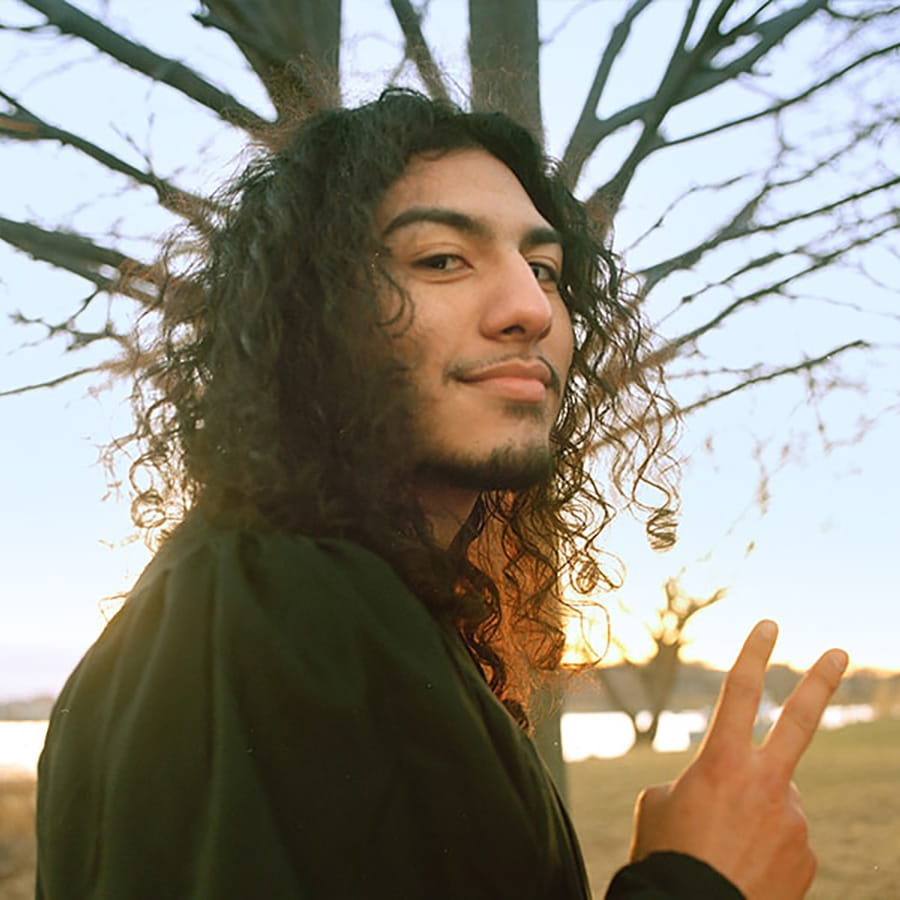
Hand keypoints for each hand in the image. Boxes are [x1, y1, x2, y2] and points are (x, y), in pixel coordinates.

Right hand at [629, 620, 847, 898]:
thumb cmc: (665, 857)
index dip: (754, 654)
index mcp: (721, 762)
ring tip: (726, 849)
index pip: (738, 692)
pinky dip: (766, 847)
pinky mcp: (808, 857)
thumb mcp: (659, 806)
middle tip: (840, 653)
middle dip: (820, 681)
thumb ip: (697, 783)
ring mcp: (793, 821)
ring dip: (756, 813)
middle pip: (799, 721)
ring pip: (777, 799)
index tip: (769, 625)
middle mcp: (766, 784)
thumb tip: (726, 792)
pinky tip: (742, 868)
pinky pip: (786, 839)